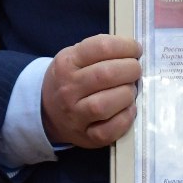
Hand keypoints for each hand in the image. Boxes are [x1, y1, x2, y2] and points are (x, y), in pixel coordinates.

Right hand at [40, 34, 141, 148]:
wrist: (47, 112)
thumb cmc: (70, 81)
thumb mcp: (74, 58)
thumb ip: (100, 51)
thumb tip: (134, 51)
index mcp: (66, 63)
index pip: (101, 47)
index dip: (126, 46)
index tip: (136, 50)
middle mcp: (68, 89)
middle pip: (107, 75)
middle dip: (131, 70)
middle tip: (135, 71)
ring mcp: (76, 115)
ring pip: (106, 103)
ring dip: (127, 94)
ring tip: (130, 90)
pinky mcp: (87, 136)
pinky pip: (111, 129)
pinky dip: (126, 117)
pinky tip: (128, 108)